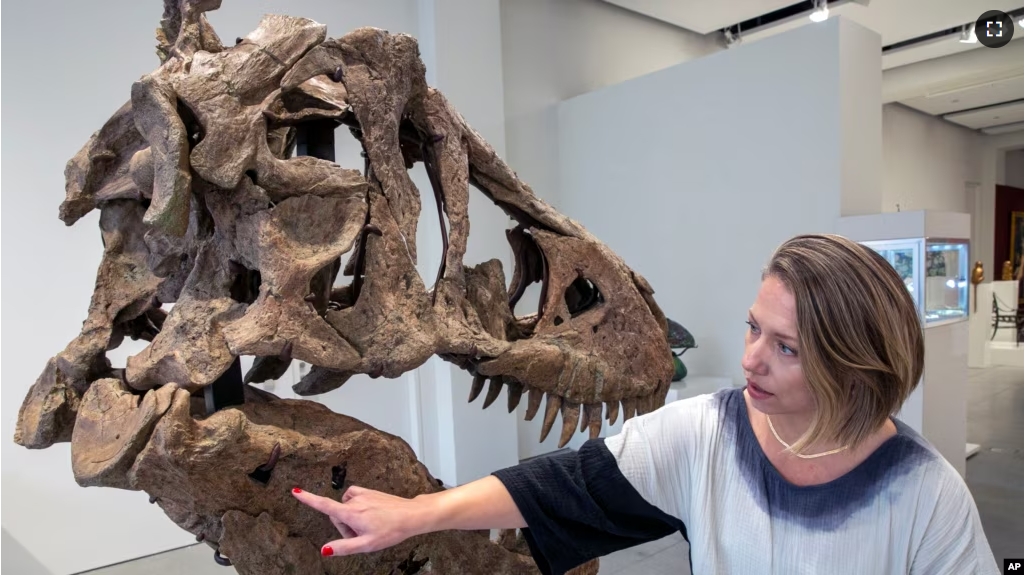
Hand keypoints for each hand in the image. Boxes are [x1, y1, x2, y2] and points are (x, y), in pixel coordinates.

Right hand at [291, 485, 426, 556]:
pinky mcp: (369, 491)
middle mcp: (355, 500)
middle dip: (343, 526)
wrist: (411, 516)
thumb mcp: (367, 544)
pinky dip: (357, 508)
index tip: (295, 491)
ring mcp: (363, 494)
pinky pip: (354, 499)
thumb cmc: (391, 531)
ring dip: (351, 517)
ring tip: (368, 527)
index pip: (324, 505)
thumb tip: (324, 550)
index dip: (308, 499)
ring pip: (346, 507)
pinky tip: (370, 516)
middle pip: (336, 513)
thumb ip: (344, 547)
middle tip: (361, 535)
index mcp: (351, 513)